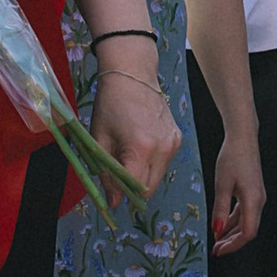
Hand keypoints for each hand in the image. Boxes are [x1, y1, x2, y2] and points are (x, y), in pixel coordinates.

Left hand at [93, 62, 177, 195]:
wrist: (132, 74)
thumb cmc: (111, 104)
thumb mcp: (99, 139)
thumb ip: (106, 173)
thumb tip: (113, 202)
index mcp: (141, 148)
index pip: (134, 188)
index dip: (121, 195)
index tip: (110, 194)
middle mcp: (163, 148)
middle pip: (149, 188)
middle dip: (131, 190)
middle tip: (116, 177)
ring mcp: (173, 143)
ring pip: (157, 177)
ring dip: (141, 177)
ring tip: (126, 156)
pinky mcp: (177, 139)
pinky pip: (163, 164)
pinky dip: (150, 164)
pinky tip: (138, 147)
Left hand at [209, 136, 264, 253]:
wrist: (242, 138)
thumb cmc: (233, 156)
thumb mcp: (222, 184)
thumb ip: (220, 209)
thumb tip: (217, 230)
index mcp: (253, 200)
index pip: (248, 233)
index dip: (234, 245)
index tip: (219, 250)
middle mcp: (259, 201)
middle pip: (248, 230)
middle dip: (232, 242)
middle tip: (216, 249)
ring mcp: (257, 197)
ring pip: (246, 222)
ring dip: (232, 232)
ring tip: (217, 240)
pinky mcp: (253, 192)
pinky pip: (244, 212)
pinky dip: (234, 220)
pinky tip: (222, 224)